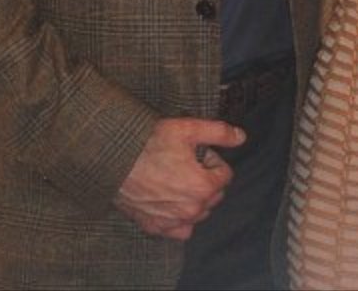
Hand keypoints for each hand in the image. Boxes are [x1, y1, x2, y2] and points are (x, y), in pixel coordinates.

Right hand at [113, 117, 245, 239]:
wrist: (115, 160)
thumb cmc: (150, 143)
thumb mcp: (188, 128)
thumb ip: (219, 133)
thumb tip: (241, 137)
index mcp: (203, 187)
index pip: (224, 174)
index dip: (212, 159)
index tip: (196, 152)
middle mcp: (192, 210)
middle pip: (214, 195)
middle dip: (206, 178)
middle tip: (185, 162)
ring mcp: (174, 222)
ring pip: (199, 212)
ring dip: (194, 197)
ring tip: (175, 177)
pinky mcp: (157, 227)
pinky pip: (180, 229)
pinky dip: (180, 218)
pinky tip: (170, 200)